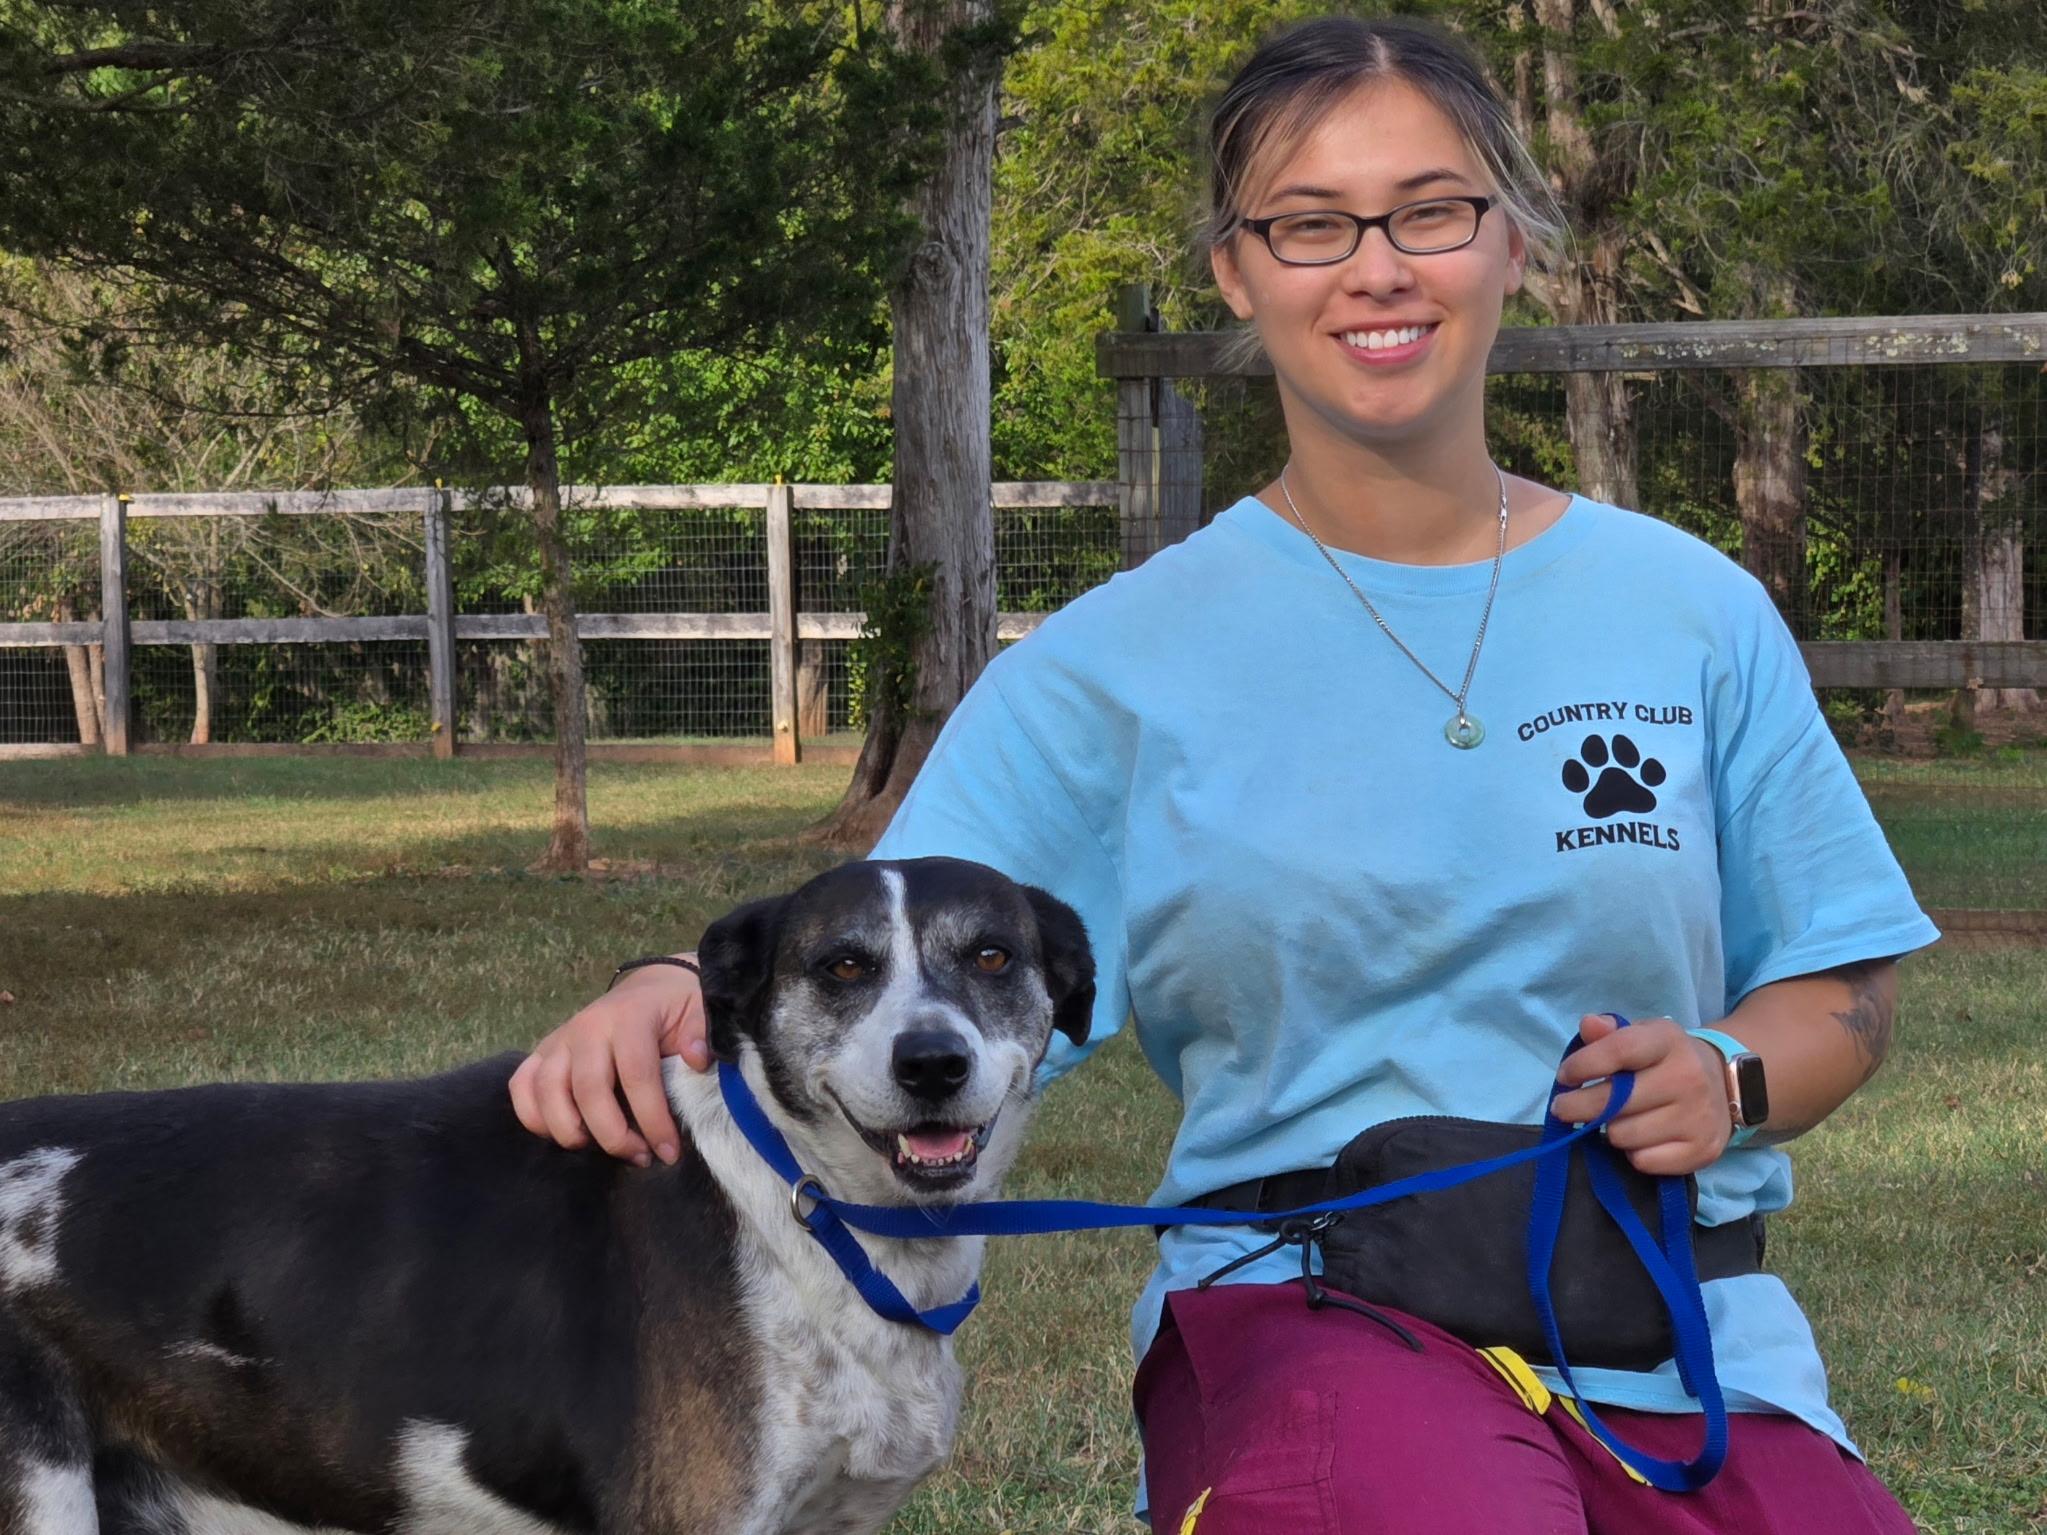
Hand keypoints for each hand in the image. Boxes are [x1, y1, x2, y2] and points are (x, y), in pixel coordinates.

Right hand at [508, 955, 711, 1166]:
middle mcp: (588, 1027)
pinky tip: (561, 1134)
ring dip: (570, 1131)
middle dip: (613, 1136)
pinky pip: (522, 1086)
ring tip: (599, 1149)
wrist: (653, 985)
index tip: (668, 1152)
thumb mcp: (701, 1010)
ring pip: (546, 1091)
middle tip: (639, 1157)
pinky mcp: (543, 1051)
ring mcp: (560, 1039)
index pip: (637, 1075)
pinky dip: (533, 1116)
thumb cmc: (679, 1007)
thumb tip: (696, 1058)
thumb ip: (701, 1032)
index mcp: (629, 1018)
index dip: (653, 1120)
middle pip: (588, 1091)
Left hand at [1549, 1014, 1730, 1176]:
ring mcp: (1698, 1116)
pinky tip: (1640, 1139)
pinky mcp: (1702, 1150)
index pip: (1621, 1050)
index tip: (1565, 1076)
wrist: (1727, 1087)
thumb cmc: (1666, 1060)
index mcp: (1669, 1041)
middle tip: (1563, 1108)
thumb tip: (1588, 1025)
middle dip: (1578, 1106)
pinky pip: (1644, 1161)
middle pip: (1615, 1101)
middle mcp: (1688, 1077)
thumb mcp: (1642, 1036)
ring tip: (1615, 1119)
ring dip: (1610, 1130)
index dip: (1584, 1065)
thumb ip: (1610, 1032)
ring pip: (1623, 1135)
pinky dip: (1633, 1153)